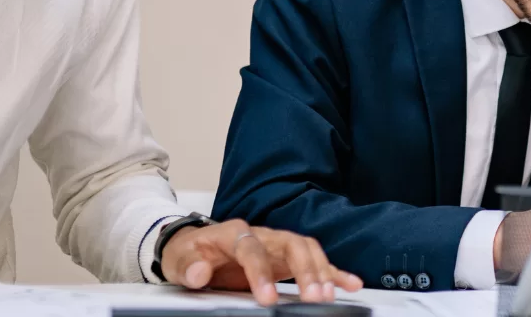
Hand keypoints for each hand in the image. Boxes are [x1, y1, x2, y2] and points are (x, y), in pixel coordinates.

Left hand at [160, 219, 361, 304]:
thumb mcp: (180, 259)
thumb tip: (200, 272)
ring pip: (307, 250)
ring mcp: (278, 245)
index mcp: (234, 232)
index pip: (252, 248)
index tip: (267, 299)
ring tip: (328, 297)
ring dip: (321, 272)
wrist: (196, 247)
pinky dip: (334, 272)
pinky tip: (350, 284)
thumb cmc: (191, 253)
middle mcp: (262, 235)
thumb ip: (189, 266)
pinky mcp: (287, 258)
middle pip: (292, 244)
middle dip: (305, 270)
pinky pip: (315, 261)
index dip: (260, 272)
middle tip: (313, 297)